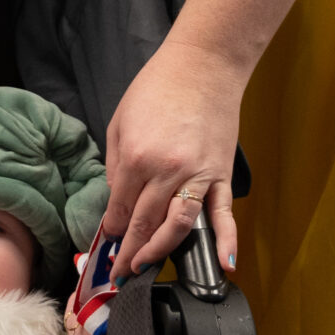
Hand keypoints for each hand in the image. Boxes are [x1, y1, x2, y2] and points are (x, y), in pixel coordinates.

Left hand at [103, 39, 240, 280]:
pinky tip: (224, 264)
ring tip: (147, 266)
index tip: (110, 240)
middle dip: (129, 251)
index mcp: (135, 158)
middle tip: (122, 271)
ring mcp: (195, 175)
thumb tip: (117, 198)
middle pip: (143, 225)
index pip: (119, 209)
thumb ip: (115, 164)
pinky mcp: (220, 174)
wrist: (202, 64)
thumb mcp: (119, 121)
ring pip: (177, 227)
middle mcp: (164, 172)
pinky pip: (223, 213)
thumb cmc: (157, 87)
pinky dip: (225, 241)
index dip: (112, 230)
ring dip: (160, 252)